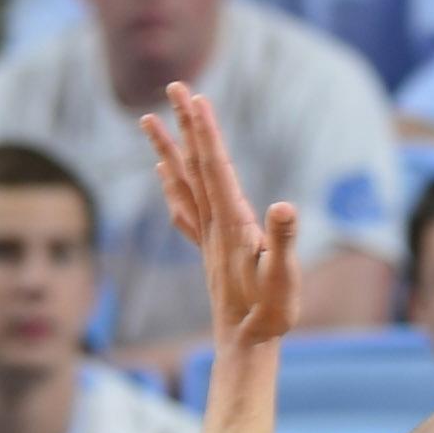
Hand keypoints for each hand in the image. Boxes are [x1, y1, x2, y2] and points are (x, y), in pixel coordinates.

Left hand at [140, 84, 297, 347]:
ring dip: (168, 149)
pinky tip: (162, 174)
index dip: (205, 130)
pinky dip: (171, 187)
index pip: (216, 166)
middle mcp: (214, 223)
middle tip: (174, 87)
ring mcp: (208, 236)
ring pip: (183, 182)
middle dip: (186, 125)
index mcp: (233, 222)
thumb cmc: (270, 313)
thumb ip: (283, 240)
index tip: (194, 97)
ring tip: (148, 119)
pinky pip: (184, 210)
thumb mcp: (284, 277)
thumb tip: (285, 207)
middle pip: (196, 164)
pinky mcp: (209, 250)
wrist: (245, 344)